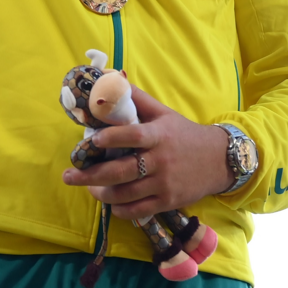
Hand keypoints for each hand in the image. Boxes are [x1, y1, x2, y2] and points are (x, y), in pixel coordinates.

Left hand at [61, 86, 234, 218]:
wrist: (219, 160)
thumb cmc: (183, 133)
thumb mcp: (162, 112)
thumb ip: (136, 98)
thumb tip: (110, 77)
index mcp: (158, 135)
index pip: (132, 136)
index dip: (110, 138)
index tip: (91, 141)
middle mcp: (160, 161)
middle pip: (122, 171)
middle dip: (91, 175)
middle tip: (68, 175)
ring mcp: (164, 184)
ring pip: (127, 193)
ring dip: (101, 193)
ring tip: (86, 187)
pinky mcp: (168, 202)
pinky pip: (139, 210)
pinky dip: (120, 209)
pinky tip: (109, 204)